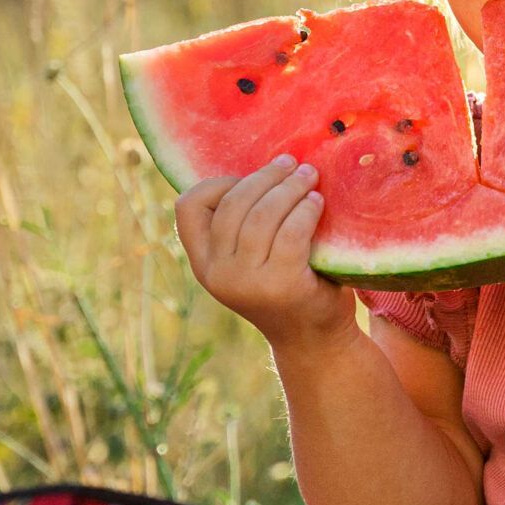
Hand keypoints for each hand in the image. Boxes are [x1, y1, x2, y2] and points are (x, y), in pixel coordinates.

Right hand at [176, 155, 355, 350]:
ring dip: (289, 187)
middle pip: (232, 204)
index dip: (217, 184)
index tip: (249, 178)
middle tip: (292, 164)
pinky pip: (291, 232)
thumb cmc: (286, 286)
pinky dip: (305, 210)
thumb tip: (261, 162)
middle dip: (265, 177)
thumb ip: (242, 227)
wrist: (315, 341)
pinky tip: (317, 202)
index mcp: (203, 264)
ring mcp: (248, 283)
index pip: (187, 208)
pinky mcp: (282, 285)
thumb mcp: (250, 260)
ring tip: (309, 176)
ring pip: (262, 215)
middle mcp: (218, 275)